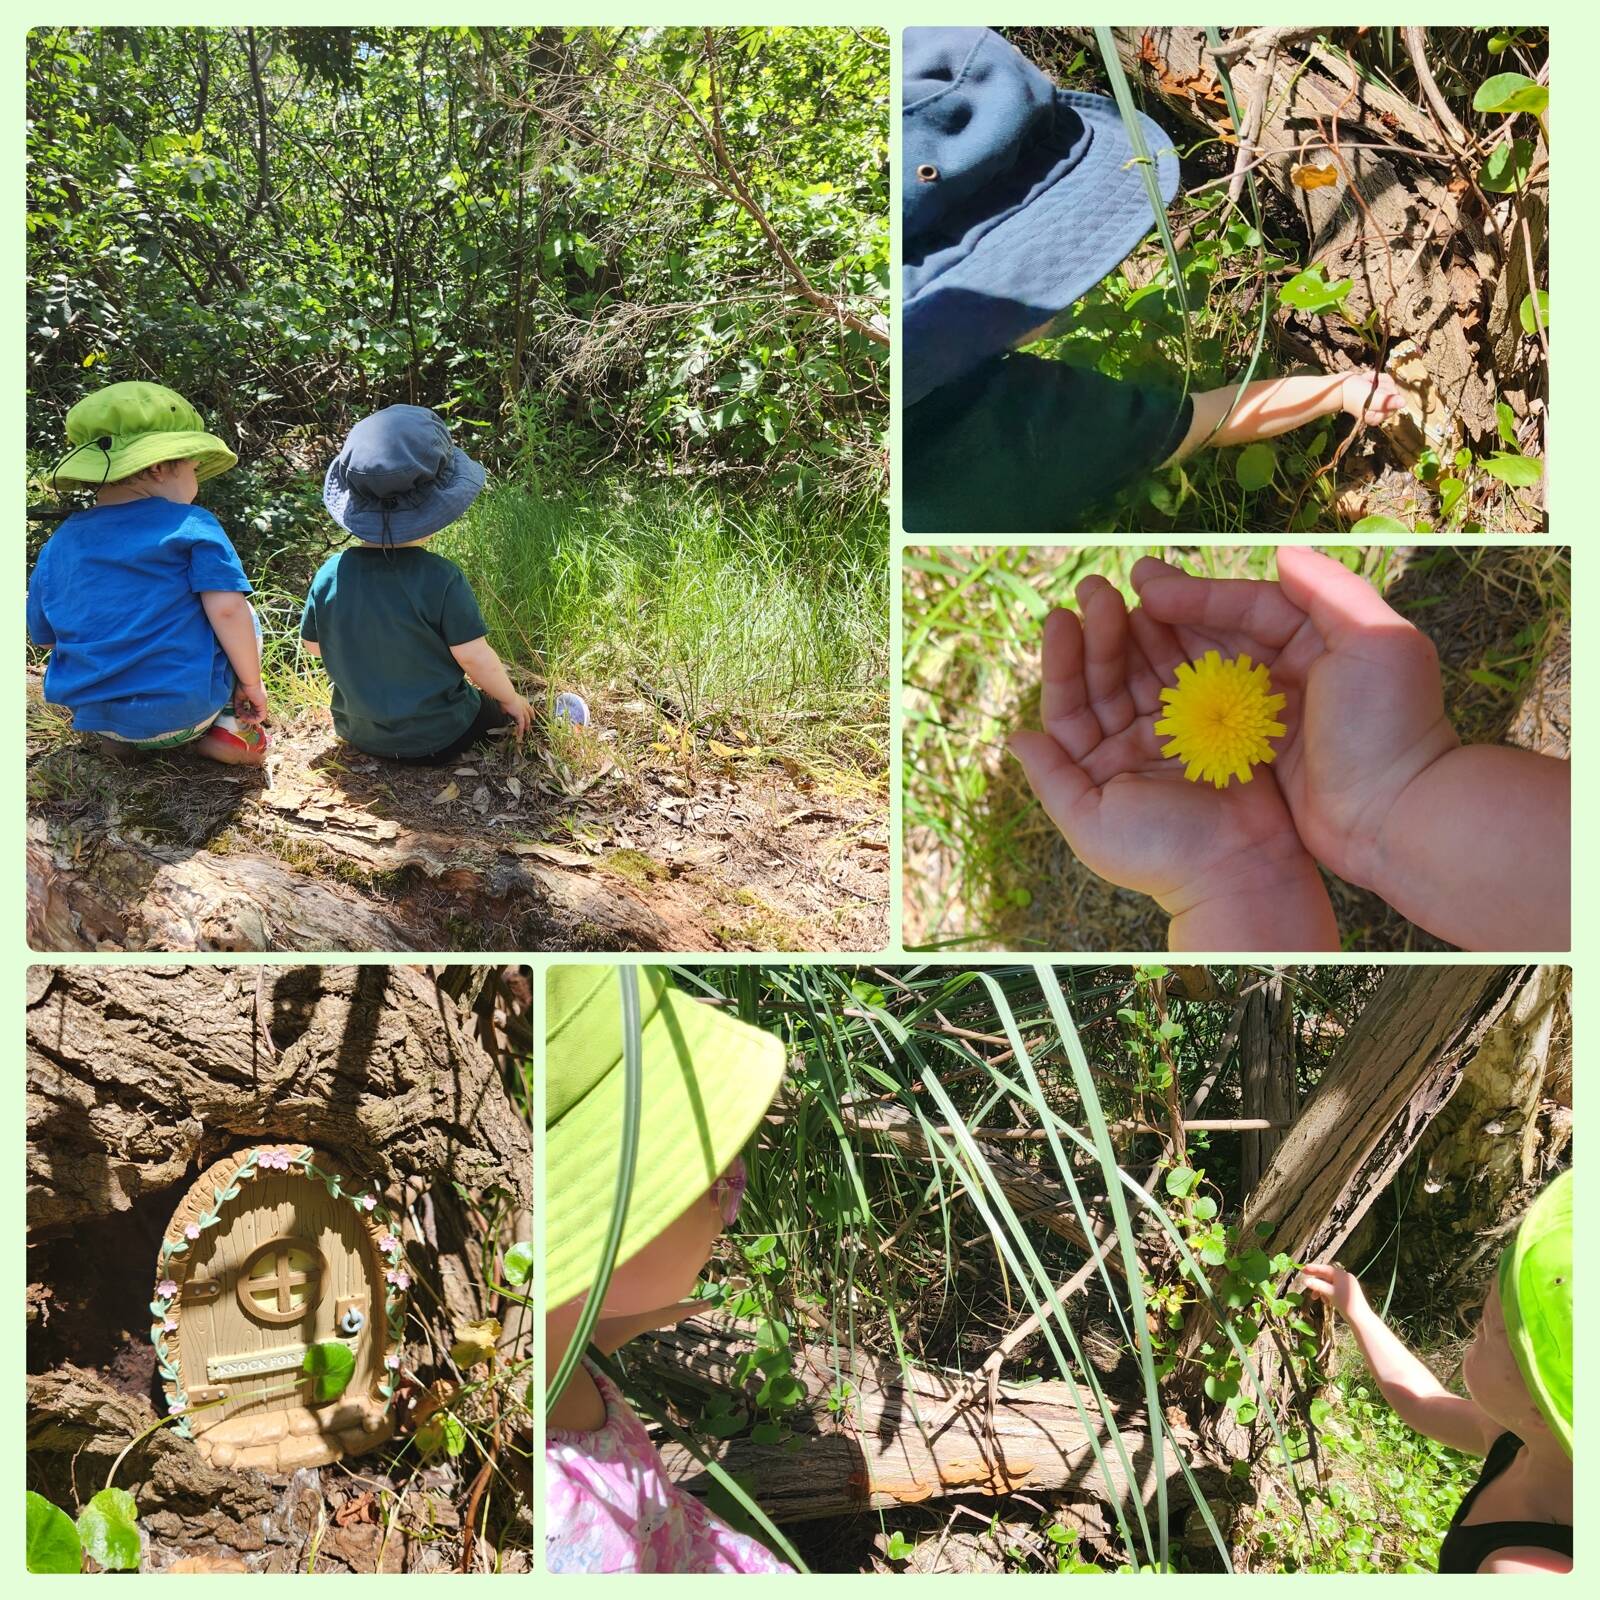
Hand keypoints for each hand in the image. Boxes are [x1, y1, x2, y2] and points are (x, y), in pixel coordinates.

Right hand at [233, 680, 268, 725]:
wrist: (248, 679)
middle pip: (256, 714)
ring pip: (259, 717)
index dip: (246, 713)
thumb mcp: (238, 697)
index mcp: (256, 698)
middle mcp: (261, 701)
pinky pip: (261, 717)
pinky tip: (246, 717)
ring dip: (250, 719)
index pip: (253, 709)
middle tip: (240, 716)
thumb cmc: (243, 684)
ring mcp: (263, 703)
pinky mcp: (263, 704)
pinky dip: (253, 719)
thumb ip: (238, 705)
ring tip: (242, 716)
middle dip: (247, 717)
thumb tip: (237, 713)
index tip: (239, 713)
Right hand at [499, 694, 532, 737]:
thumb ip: (506, 708)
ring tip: (526, 730)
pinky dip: (521, 729)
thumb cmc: (505, 696)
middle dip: (530, 718)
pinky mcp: (520, 715)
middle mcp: (524, 705)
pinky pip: (521, 724)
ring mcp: (523, 710)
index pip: (528, 706)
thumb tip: (504, 711)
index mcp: (522, 700)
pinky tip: (520, 733)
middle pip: (529, 713)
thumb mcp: (506, 702)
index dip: (530, 711)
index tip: (531, 715)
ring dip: (526, 725)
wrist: (507, 695)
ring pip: (526, 719)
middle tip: (532, 721)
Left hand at [1008, 577, 1335, 947]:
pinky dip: (1183, 642)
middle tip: (1095, 587)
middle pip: (1107, 676)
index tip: (1059, 618)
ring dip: (1138, 628)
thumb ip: (1052, 779)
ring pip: (1147, 668)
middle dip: (1100, 631)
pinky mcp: (1217, 721)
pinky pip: (1194, 673)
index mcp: (1094, 765)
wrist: (1239, 872)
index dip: (1062, 660)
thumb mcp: (1090, 823)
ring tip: (1129, 588)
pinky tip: (1172, 609)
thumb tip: (1016, 738)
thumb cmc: (1159, 855)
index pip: (1070, 703)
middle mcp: (1128, 743)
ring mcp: (1172, 729)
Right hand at [1132, 548, 1458, 892]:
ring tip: (1112, 639)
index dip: (1196, 595)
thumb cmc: (1388, 728)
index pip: (1249, 605)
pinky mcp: (1256, 755)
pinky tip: (1136, 695)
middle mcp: (1295, 670)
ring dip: (1161, 655)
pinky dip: (1172, 703)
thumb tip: (1281, 553)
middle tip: (1116, 598)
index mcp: (1321, 637)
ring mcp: (1273, 714)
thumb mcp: (1375, 643)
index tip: (1146, 589)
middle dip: (1168, 617)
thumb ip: (1329, 590)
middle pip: (1220, 634)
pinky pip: (1204, 719)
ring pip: (1205, 673)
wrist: (1396, 817)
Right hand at [1298, 1261, 1368, 1320]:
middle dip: (1316, 1282)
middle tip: (1305, 1283)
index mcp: (1342, 1275)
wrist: (1360, 1318)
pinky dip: (1328, 1294)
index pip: (1325, 1269)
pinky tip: (1325, 1302)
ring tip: (1315, 1298)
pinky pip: (1334, 1290)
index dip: (1313, 1269)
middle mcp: (1345, 1278)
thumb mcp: (1329, 1293)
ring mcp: (1347, 1286)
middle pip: (1327, 1277)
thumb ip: (1317, 1285)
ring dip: (1321, 1290)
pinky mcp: (1348, 1293)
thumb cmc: (1345, 1303)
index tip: (1302, 1269)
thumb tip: (1304, 1281)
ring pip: (1330, 1284)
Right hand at [1340, 369, 1406, 424]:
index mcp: (1379, 417)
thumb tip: (1404, 403)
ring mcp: (1379, 400)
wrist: (1340, 386)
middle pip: (1394, 393)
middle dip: (1383, 386)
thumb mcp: (1371, 398)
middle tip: (1370, 387)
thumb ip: (1387, 402)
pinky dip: (1377, 377)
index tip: (1375, 392)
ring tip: (1367, 383)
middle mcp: (1380, 410)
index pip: (1396, 403)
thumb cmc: (1353, 394)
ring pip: (1390, 385)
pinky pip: (1385, 380)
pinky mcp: (1377, 391)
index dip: (1388, 394)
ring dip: (1379, 381)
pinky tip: (1368, 380)